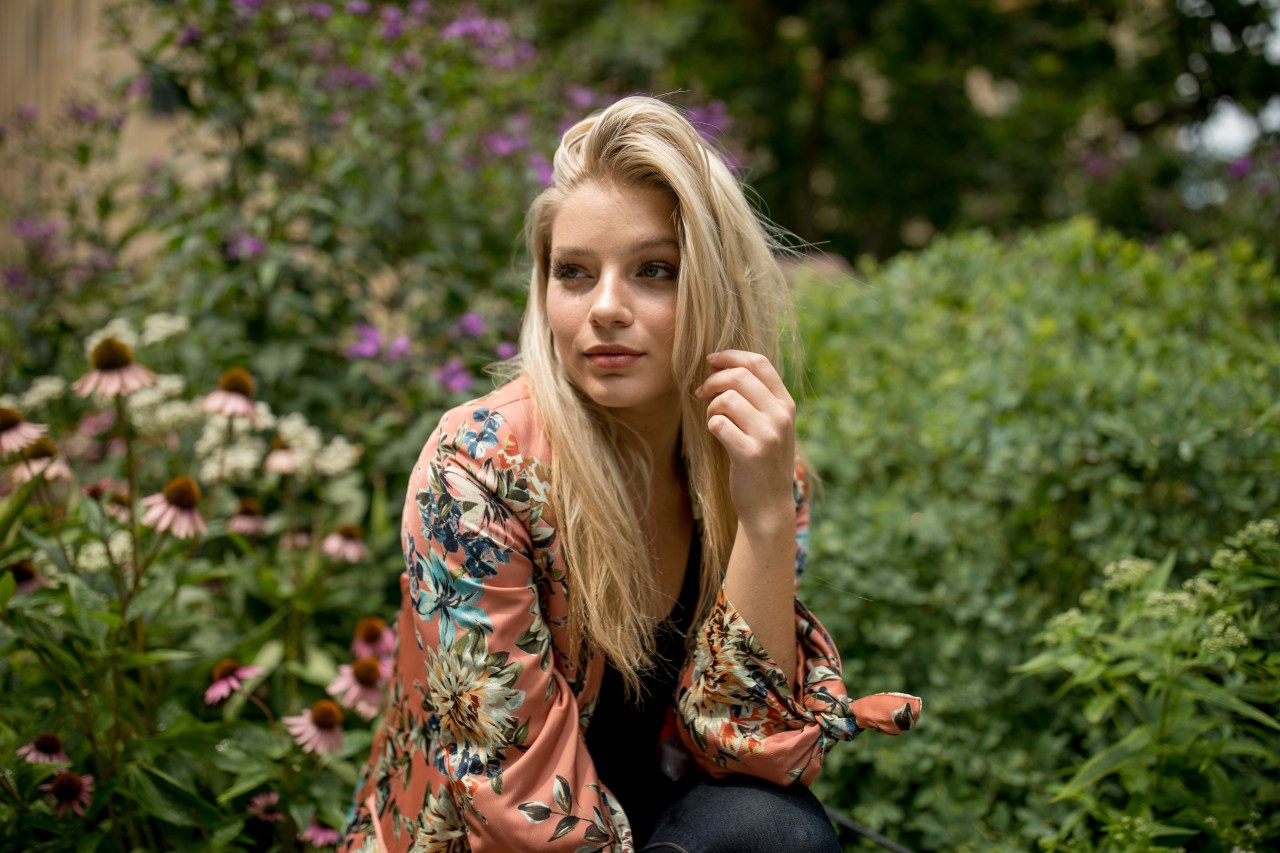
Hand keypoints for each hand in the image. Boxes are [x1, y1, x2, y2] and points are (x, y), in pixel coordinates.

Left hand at [694, 350, 795, 531]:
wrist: (769, 505)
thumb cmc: (763, 461)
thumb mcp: (772, 426)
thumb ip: (758, 398)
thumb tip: (723, 367)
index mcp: (786, 404)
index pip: (759, 363)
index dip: (731, 355)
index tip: (711, 361)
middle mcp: (780, 416)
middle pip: (739, 377)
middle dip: (713, 380)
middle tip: (701, 392)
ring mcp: (767, 435)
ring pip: (727, 399)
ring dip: (711, 406)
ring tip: (713, 419)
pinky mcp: (750, 453)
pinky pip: (718, 423)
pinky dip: (711, 425)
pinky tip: (716, 434)